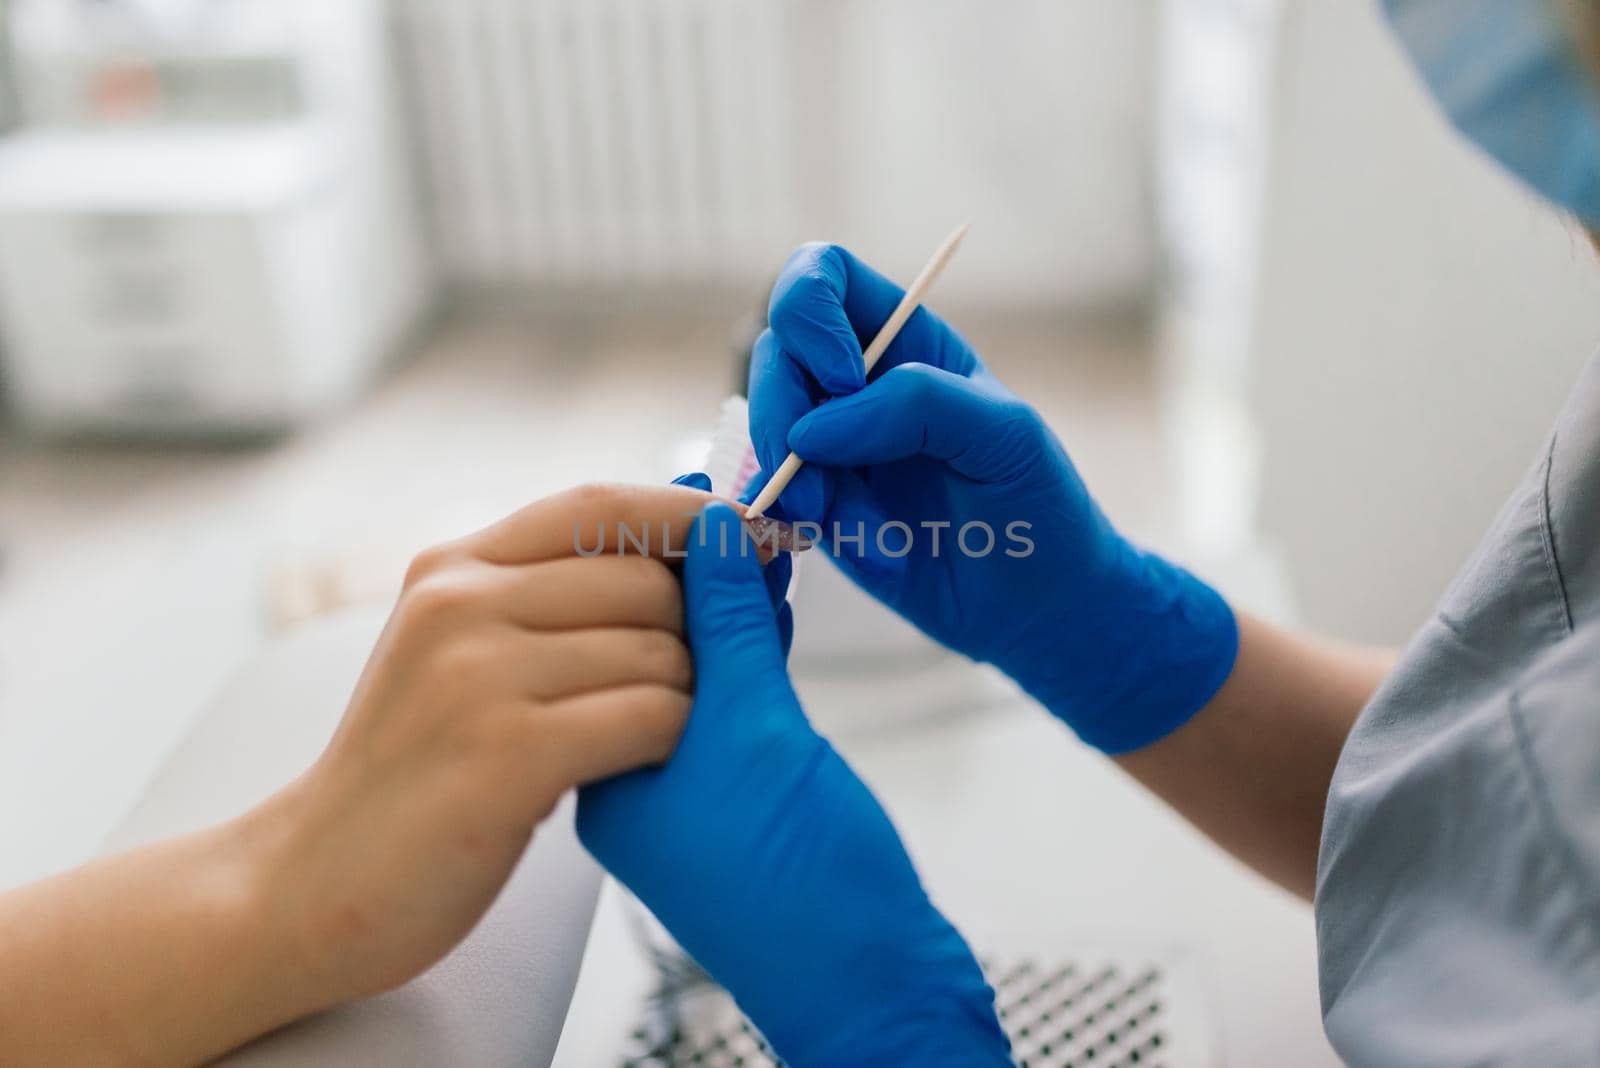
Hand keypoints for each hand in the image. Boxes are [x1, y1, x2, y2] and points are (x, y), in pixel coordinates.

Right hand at [257, 482, 720, 1004]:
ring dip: (683, 699)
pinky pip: (652, 718)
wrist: (317, 883)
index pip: (600, 506)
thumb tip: (693, 542)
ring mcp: (479, 678)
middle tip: (692, 682)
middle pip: (648, 581)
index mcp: (452, 569)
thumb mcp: (460, 652)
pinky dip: (670, 743)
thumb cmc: (417, 769)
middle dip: (696, 633)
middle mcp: (461, 606)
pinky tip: (638, 768)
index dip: (691, 517)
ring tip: (639, 738)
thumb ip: (550, 595)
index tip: (753, 539)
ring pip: (662, 653)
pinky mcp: (508, 755)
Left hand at [577, 503, 1009, 1066]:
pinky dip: (746, 652)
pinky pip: (719, 699)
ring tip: (766, 565)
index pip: (599, 633)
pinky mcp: (724, 793)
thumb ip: (730, 626)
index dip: (652, 556)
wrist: (870, 980)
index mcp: (599, 769)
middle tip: (748, 530)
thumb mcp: (760, 732)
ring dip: (724, 610)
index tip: (711, 505)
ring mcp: (673, 786)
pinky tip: (774, 620)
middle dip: (689, 577)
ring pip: (682, 664)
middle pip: (634, 641)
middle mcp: (622, 775)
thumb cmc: (808, 889)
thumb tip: (711, 532)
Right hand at [748, 243, 1238, 752]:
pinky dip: (789, 518)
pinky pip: (767, 493)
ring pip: (763, 426)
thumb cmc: (1038, 505)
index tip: (841, 376)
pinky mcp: (815, 507)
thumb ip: (917, 406)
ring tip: (842, 525)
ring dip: (787, 474)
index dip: (809, 307)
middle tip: (817, 476)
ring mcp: (830, 445)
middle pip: (774, 350)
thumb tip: (814, 426)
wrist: (1039, 606)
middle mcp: (856, 383)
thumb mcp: (1002, 436)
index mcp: (905, 340)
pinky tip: (851, 545)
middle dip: (780, 410)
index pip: (824, 276)